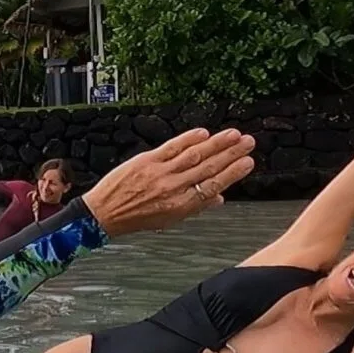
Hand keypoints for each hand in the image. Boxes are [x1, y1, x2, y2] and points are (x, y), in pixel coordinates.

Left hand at [82, 127, 255, 235]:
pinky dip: (188, 139)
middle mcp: (173, 188)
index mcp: (181, 206)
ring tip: (233, 134)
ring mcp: (160, 173)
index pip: (214, 186)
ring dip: (216, 143)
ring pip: (194, 155)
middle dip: (231, 154)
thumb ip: (195, 206)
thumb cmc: (137, 217)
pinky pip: (172, 148)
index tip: (248, 163)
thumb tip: (220, 198)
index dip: (233, 174)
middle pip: (208, 168)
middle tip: (248, 142)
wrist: (105, 213)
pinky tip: (203, 133)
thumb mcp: (170, 220)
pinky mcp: (146, 160)